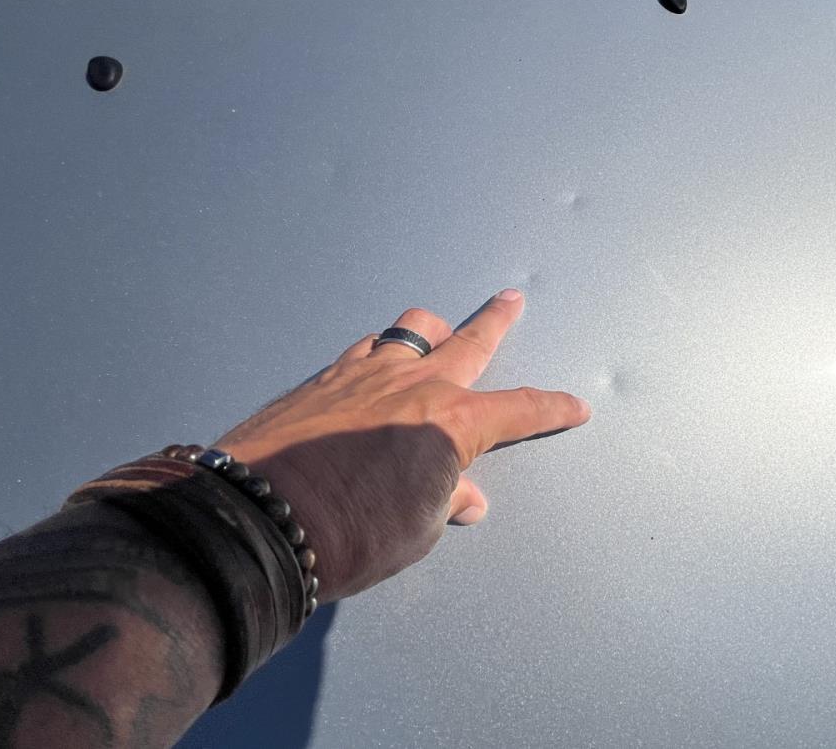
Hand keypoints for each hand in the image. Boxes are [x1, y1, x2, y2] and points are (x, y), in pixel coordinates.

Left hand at [213, 289, 590, 602]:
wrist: (260, 519)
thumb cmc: (350, 534)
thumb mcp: (416, 531)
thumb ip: (445, 500)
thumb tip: (462, 496)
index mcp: (452, 424)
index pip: (520, 411)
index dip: (552, 410)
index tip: (575, 407)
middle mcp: (415, 385)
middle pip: (470, 341)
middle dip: (497, 321)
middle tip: (511, 300)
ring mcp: (365, 373)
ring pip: (409, 329)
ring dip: (431, 329)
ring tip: (436, 330)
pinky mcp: (322, 377)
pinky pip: (362, 348)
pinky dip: (380, 352)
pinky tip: (373, 363)